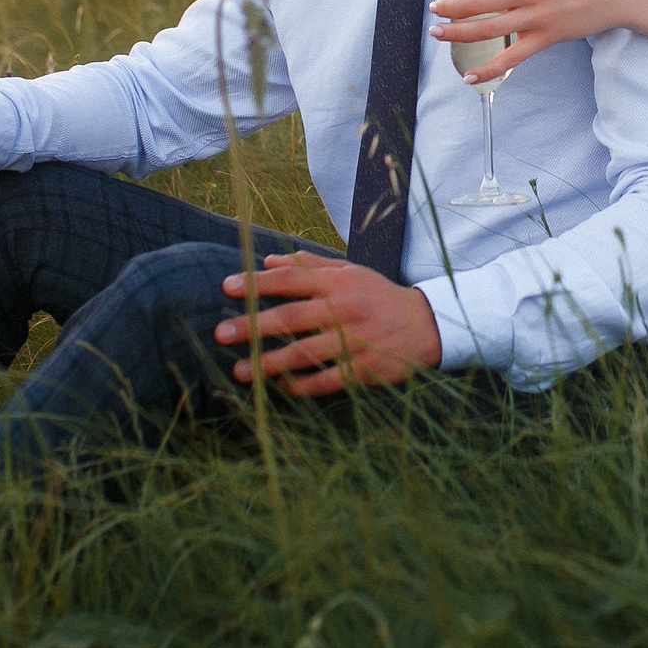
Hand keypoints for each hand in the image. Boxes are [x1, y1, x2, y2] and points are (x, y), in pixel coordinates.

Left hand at [215, 251, 441, 396]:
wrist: (426, 326)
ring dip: (269, 362)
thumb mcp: (351, 272)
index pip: (291, 279)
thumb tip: (270, 259)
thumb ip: (311, 265)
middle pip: (291, 317)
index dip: (257, 282)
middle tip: (221, 333)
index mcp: (339, 283)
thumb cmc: (379, 297)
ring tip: (241, 369)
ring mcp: (354, 341)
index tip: (226, 287)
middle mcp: (344, 309)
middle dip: (253, 325)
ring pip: (304, 353)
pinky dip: (300, 386)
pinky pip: (325, 380)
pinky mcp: (363, 369)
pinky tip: (280, 387)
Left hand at [431, 0, 647, 81]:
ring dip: (457, 32)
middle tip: (434, 11)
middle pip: (477, 2)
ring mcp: (537, 16)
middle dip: (449, 7)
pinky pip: (511, 58)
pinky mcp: (546, 38)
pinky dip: (488, 69)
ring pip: (487, 29)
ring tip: (438, 33)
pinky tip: (469, 76)